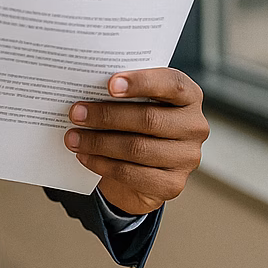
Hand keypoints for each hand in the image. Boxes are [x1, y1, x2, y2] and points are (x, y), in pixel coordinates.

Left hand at [64, 68, 208, 215]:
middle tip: (76, 113)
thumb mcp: (137, 99)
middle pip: (148, 119)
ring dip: (99, 142)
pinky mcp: (173, 184)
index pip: (172, 84)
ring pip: (137, 148)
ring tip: (73, 137)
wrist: (144, 163)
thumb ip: (124, 91)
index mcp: (189, 96)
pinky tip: (84, 156)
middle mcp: (194, 126)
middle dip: (107, 115)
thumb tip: (85, 86)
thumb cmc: (137, 119)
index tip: (109, 84)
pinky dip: (103, 164)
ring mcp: (187, 158)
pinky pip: (133, 174)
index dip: (141, 82)